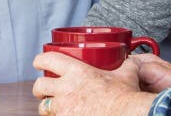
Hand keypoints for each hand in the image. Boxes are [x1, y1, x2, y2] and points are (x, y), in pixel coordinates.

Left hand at [32, 52, 154, 115]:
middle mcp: (66, 89)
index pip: (49, 60)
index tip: (38, 62)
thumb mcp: (125, 74)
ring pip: (43, 107)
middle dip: (39, 88)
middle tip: (43, 89)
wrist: (127, 114)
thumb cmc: (125, 96)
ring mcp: (65, 108)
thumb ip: (125, 65)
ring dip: (47, 106)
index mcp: (77, 71)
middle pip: (39, 86)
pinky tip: (66, 115)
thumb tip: (132, 61)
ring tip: (53, 107)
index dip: (40, 60)